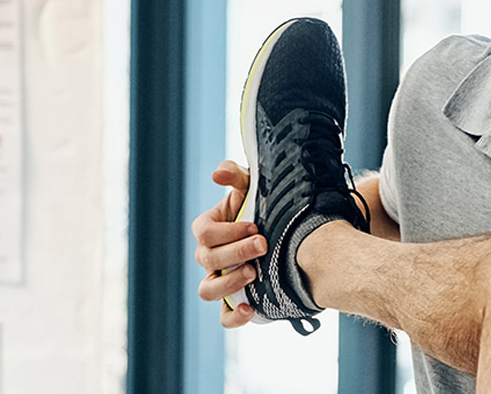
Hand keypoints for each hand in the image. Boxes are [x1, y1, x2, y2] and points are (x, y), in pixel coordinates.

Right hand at [192, 160, 265, 327]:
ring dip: (229, 282)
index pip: (204, 233)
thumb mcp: (252, 187)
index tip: (254, 225)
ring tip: (254, 273)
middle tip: (263, 244)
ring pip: (207, 290)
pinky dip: (234, 316)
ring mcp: (220, 281)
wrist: (286, 233)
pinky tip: (251, 308)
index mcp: (208, 230)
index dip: (227, 231)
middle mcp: (209, 258)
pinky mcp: (235, 302)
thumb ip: (235, 176)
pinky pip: (225, 317)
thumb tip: (217, 174)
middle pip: (207, 259)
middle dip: (236, 251)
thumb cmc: (262, 207)